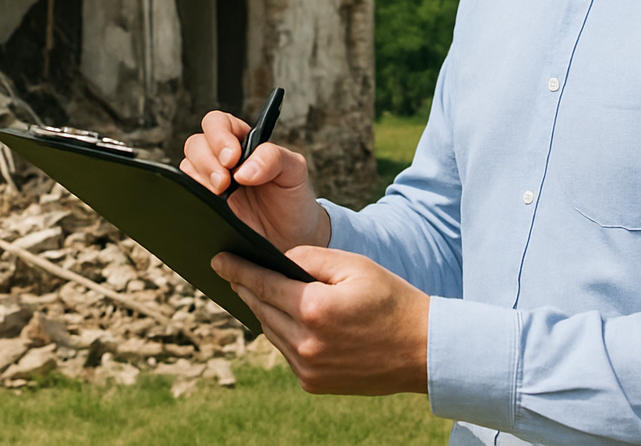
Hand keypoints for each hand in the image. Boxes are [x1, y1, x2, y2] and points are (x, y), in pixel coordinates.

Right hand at [180, 110, 330, 251]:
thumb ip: (274, 158)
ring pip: (186, 168)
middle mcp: (221, 160)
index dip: (219, 136)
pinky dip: (193, 199)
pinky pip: (186, 196)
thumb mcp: (294, 171)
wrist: (291, 238)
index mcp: (242, 141)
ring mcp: (210, 183)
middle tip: (224, 183)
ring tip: (221, 197)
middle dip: (207, 162)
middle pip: (195, 144)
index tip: (232, 158)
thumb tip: (243, 170)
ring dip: (200, 181)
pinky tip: (212, 209)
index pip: (218, 123)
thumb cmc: (292, 197)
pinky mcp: (204, 207)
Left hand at [213, 246, 429, 395]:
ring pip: (270, 332)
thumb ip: (311, 257)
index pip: (263, 284)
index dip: (238, 270)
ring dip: (262, 311)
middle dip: (245, 288)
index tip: (218, 259)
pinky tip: (283, 318)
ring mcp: (308, 367)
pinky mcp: (313, 382)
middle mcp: (305, 342)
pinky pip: (286, 352)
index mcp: (314, 308)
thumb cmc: (391, 300)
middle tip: (231, 272)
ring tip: (256, 292)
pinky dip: (282, 333)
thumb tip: (279, 259)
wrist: (422, 350)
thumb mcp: (354, 265)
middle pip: (261, 309)